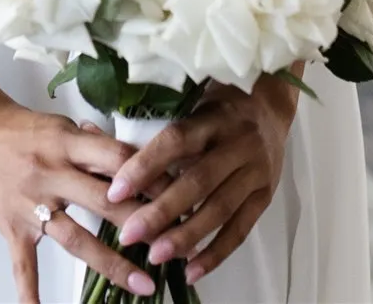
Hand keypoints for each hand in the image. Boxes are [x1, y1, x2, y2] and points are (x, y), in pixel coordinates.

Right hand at [0, 104, 160, 303]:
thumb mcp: (64, 126)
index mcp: (67, 145)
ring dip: (110, 262)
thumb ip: (96, 146)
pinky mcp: (13, 229)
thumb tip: (137, 161)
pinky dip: (30, 292)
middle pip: (102, 202)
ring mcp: (32, 206)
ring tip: (143, 284)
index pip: (116, 160)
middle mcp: (51, 175)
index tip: (180, 195)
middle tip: (174, 245)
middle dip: (141, 224)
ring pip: (75, 238)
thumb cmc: (26, 130)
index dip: (149, 178)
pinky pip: (23, 265)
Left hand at [104, 75, 299, 284]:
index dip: (145, 166)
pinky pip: (240, 229)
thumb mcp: (191, 101)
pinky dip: (216, 253)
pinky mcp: (266, 196)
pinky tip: (191, 271)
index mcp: (214, 116)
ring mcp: (256, 171)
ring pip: (219, 209)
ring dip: (186, 237)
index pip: (176, 141)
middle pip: (198, 181)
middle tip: (129, 235)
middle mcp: (239, 143)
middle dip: (161, 211)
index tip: (115, 191)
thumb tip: (102, 145)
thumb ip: (159, 126)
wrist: (270, 108)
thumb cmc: (218, 105)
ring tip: (155, 256)